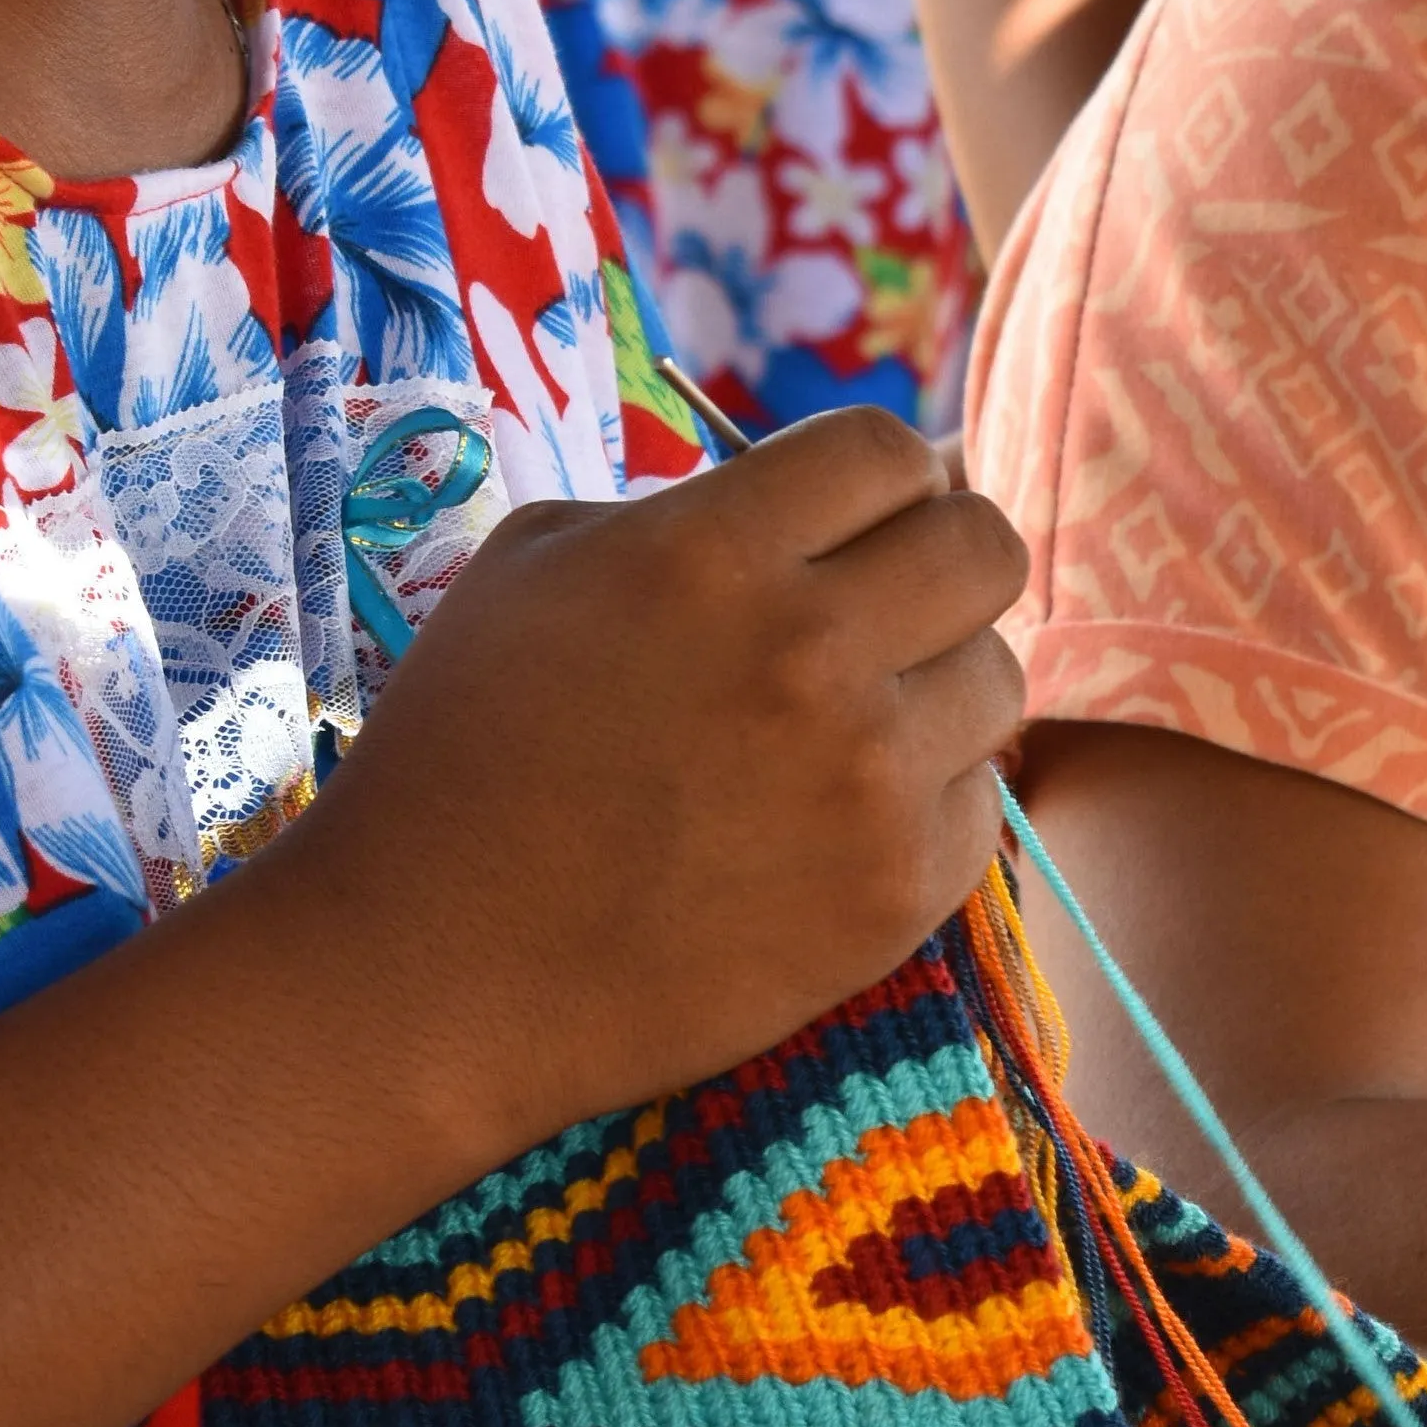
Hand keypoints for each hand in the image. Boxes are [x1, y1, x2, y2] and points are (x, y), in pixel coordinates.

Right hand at [266, 407, 1026, 1159]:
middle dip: (943, 558)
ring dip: (938, 686)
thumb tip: (815, 506)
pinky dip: (924, 805)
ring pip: (999, 677)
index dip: (883, 476)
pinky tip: (832, 824)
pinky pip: (978, 804)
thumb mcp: (537, 564)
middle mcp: (810, 651)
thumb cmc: (460, 752)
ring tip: (850, 724)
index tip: (860, 516)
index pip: (890, 450)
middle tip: (891, 602)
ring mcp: (866, 780)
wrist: (426, 976)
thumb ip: (689, 510)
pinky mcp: (894, 896)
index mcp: (715, 551)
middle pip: (984, 547)